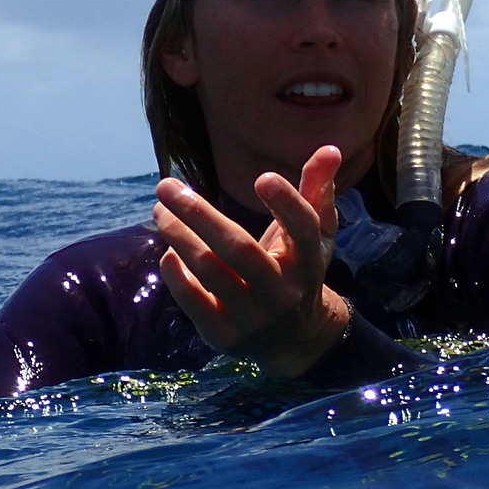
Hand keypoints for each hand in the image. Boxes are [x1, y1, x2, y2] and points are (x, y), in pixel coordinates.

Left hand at [153, 145, 350, 377]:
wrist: (294, 339)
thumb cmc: (298, 270)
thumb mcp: (314, 235)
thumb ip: (318, 190)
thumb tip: (329, 148)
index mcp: (308, 261)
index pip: (303, 230)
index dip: (287, 204)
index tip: (262, 178)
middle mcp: (282, 291)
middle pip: (239, 249)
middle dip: (199, 214)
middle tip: (167, 185)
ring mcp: (253, 316)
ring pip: (210, 271)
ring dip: (179, 237)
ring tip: (159, 210)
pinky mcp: (225, 335)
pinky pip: (194, 303)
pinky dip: (177, 276)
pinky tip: (166, 251)